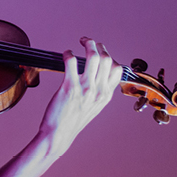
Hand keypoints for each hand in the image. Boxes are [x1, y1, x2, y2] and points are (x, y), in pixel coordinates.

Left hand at [38, 37, 122, 155]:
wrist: (59, 135)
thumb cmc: (72, 121)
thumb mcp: (93, 108)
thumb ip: (98, 93)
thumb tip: (97, 78)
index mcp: (106, 95)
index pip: (117, 69)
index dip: (109, 56)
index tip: (101, 51)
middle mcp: (98, 91)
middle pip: (106, 59)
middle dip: (98, 46)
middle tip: (88, 42)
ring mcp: (85, 89)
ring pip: (93, 57)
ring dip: (87, 44)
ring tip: (81, 41)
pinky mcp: (69, 87)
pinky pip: (72, 62)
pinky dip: (69, 54)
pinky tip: (66, 54)